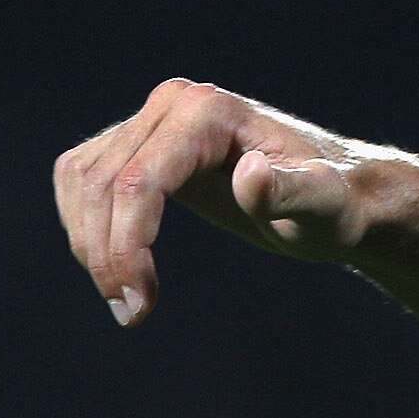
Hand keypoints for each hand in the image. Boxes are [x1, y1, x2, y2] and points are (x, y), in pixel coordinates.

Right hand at [51, 79, 376, 326]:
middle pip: (104, 185)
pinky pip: (83, 181)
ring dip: (89, 245)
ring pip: (83, 183)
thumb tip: (248, 173)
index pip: (141, 182)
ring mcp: (152, 119)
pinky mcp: (137, 143)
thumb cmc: (334, 206)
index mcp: (211, 111)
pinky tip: (117, 267)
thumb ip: (293, 192)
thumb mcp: (325, 209)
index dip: (127, 246)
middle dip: (106, 254)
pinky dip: (86, 227)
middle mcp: (175, 103)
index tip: (137, 305)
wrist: (335, 195)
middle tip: (131, 314)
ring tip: (127, 302)